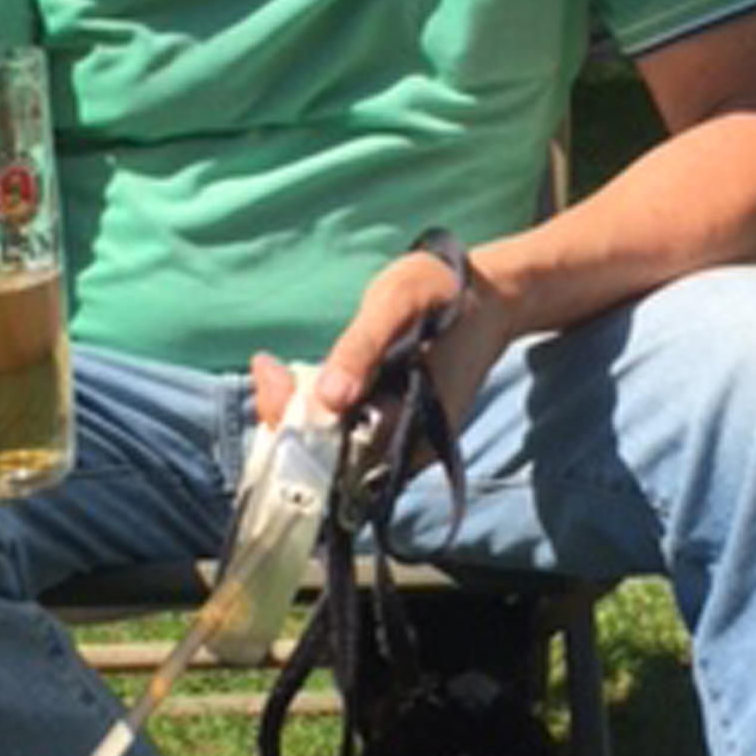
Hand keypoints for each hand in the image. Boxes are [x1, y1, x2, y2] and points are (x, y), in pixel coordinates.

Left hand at [251, 241, 510, 452]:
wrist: (487, 299)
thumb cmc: (443, 292)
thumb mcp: (400, 300)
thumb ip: (363, 347)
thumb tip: (329, 398)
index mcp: (410, 427)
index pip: (337, 455)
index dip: (293, 426)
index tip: (271, 375)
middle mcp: (405, 451)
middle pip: (328, 462)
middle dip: (287, 421)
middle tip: (269, 371)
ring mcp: (400, 447)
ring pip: (331, 454)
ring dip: (296, 419)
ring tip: (275, 375)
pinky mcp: (394, 435)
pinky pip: (343, 440)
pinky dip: (314, 416)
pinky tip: (296, 384)